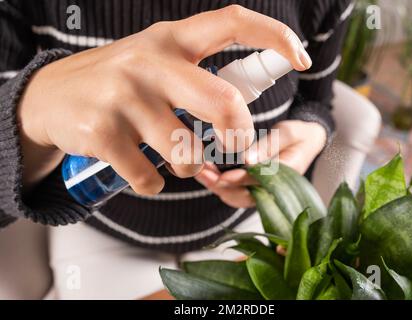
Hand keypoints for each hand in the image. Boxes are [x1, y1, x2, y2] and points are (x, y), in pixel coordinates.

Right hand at [18, 5, 311, 193]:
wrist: (49, 97)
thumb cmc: (117, 83)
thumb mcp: (155, 63)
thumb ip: (195, 77)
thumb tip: (241, 112)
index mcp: (170, 39)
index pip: (231, 22)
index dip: (273, 35)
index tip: (301, 57)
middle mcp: (150, 62)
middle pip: (224, 102)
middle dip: (238, 134)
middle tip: (234, 146)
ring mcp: (124, 97)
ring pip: (187, 151)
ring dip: (189, 165)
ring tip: (174, 157)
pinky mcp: (102, 133)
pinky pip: (150, 178)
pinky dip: (153, 184)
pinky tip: (142, 171)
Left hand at [195, 120, 326, 207]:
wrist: (306, 142)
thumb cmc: (298, 135)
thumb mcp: (288, 133)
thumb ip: (269, 146)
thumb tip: (247, 160)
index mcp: (286, 175)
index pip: (259, 182)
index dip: (238, 180)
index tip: (220, 176)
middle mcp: (273, 188)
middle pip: (243, 197)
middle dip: (220, 186)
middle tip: (201, 172)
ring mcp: (262, 190)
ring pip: (235, 197)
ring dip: (215, 186)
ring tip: (199, 170)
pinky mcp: (253, 187)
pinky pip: (234, 191)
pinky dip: (218, 183)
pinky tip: (205, 171)